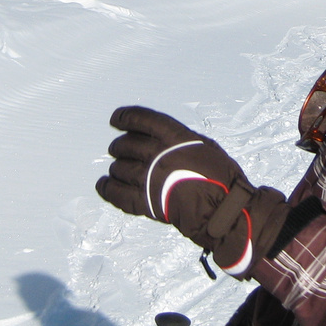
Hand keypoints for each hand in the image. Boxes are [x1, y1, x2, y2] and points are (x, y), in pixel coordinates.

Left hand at [96, 106, 287, 277]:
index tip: (116, 118)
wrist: (222, 208)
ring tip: (118, 169)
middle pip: (126, 144)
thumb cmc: (221, 176)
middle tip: (118, 149)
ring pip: (119, 168)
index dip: (125, 117)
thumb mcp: (203, 145)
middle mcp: (157, 154)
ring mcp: (148, 178)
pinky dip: (107, 188)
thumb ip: (179, 139)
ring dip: (116, 167)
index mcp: (173, 136)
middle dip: (119, 146)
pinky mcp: (144, 202)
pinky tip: (103, 184)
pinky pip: (116, 193)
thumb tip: (162, 139)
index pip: (141, 120)